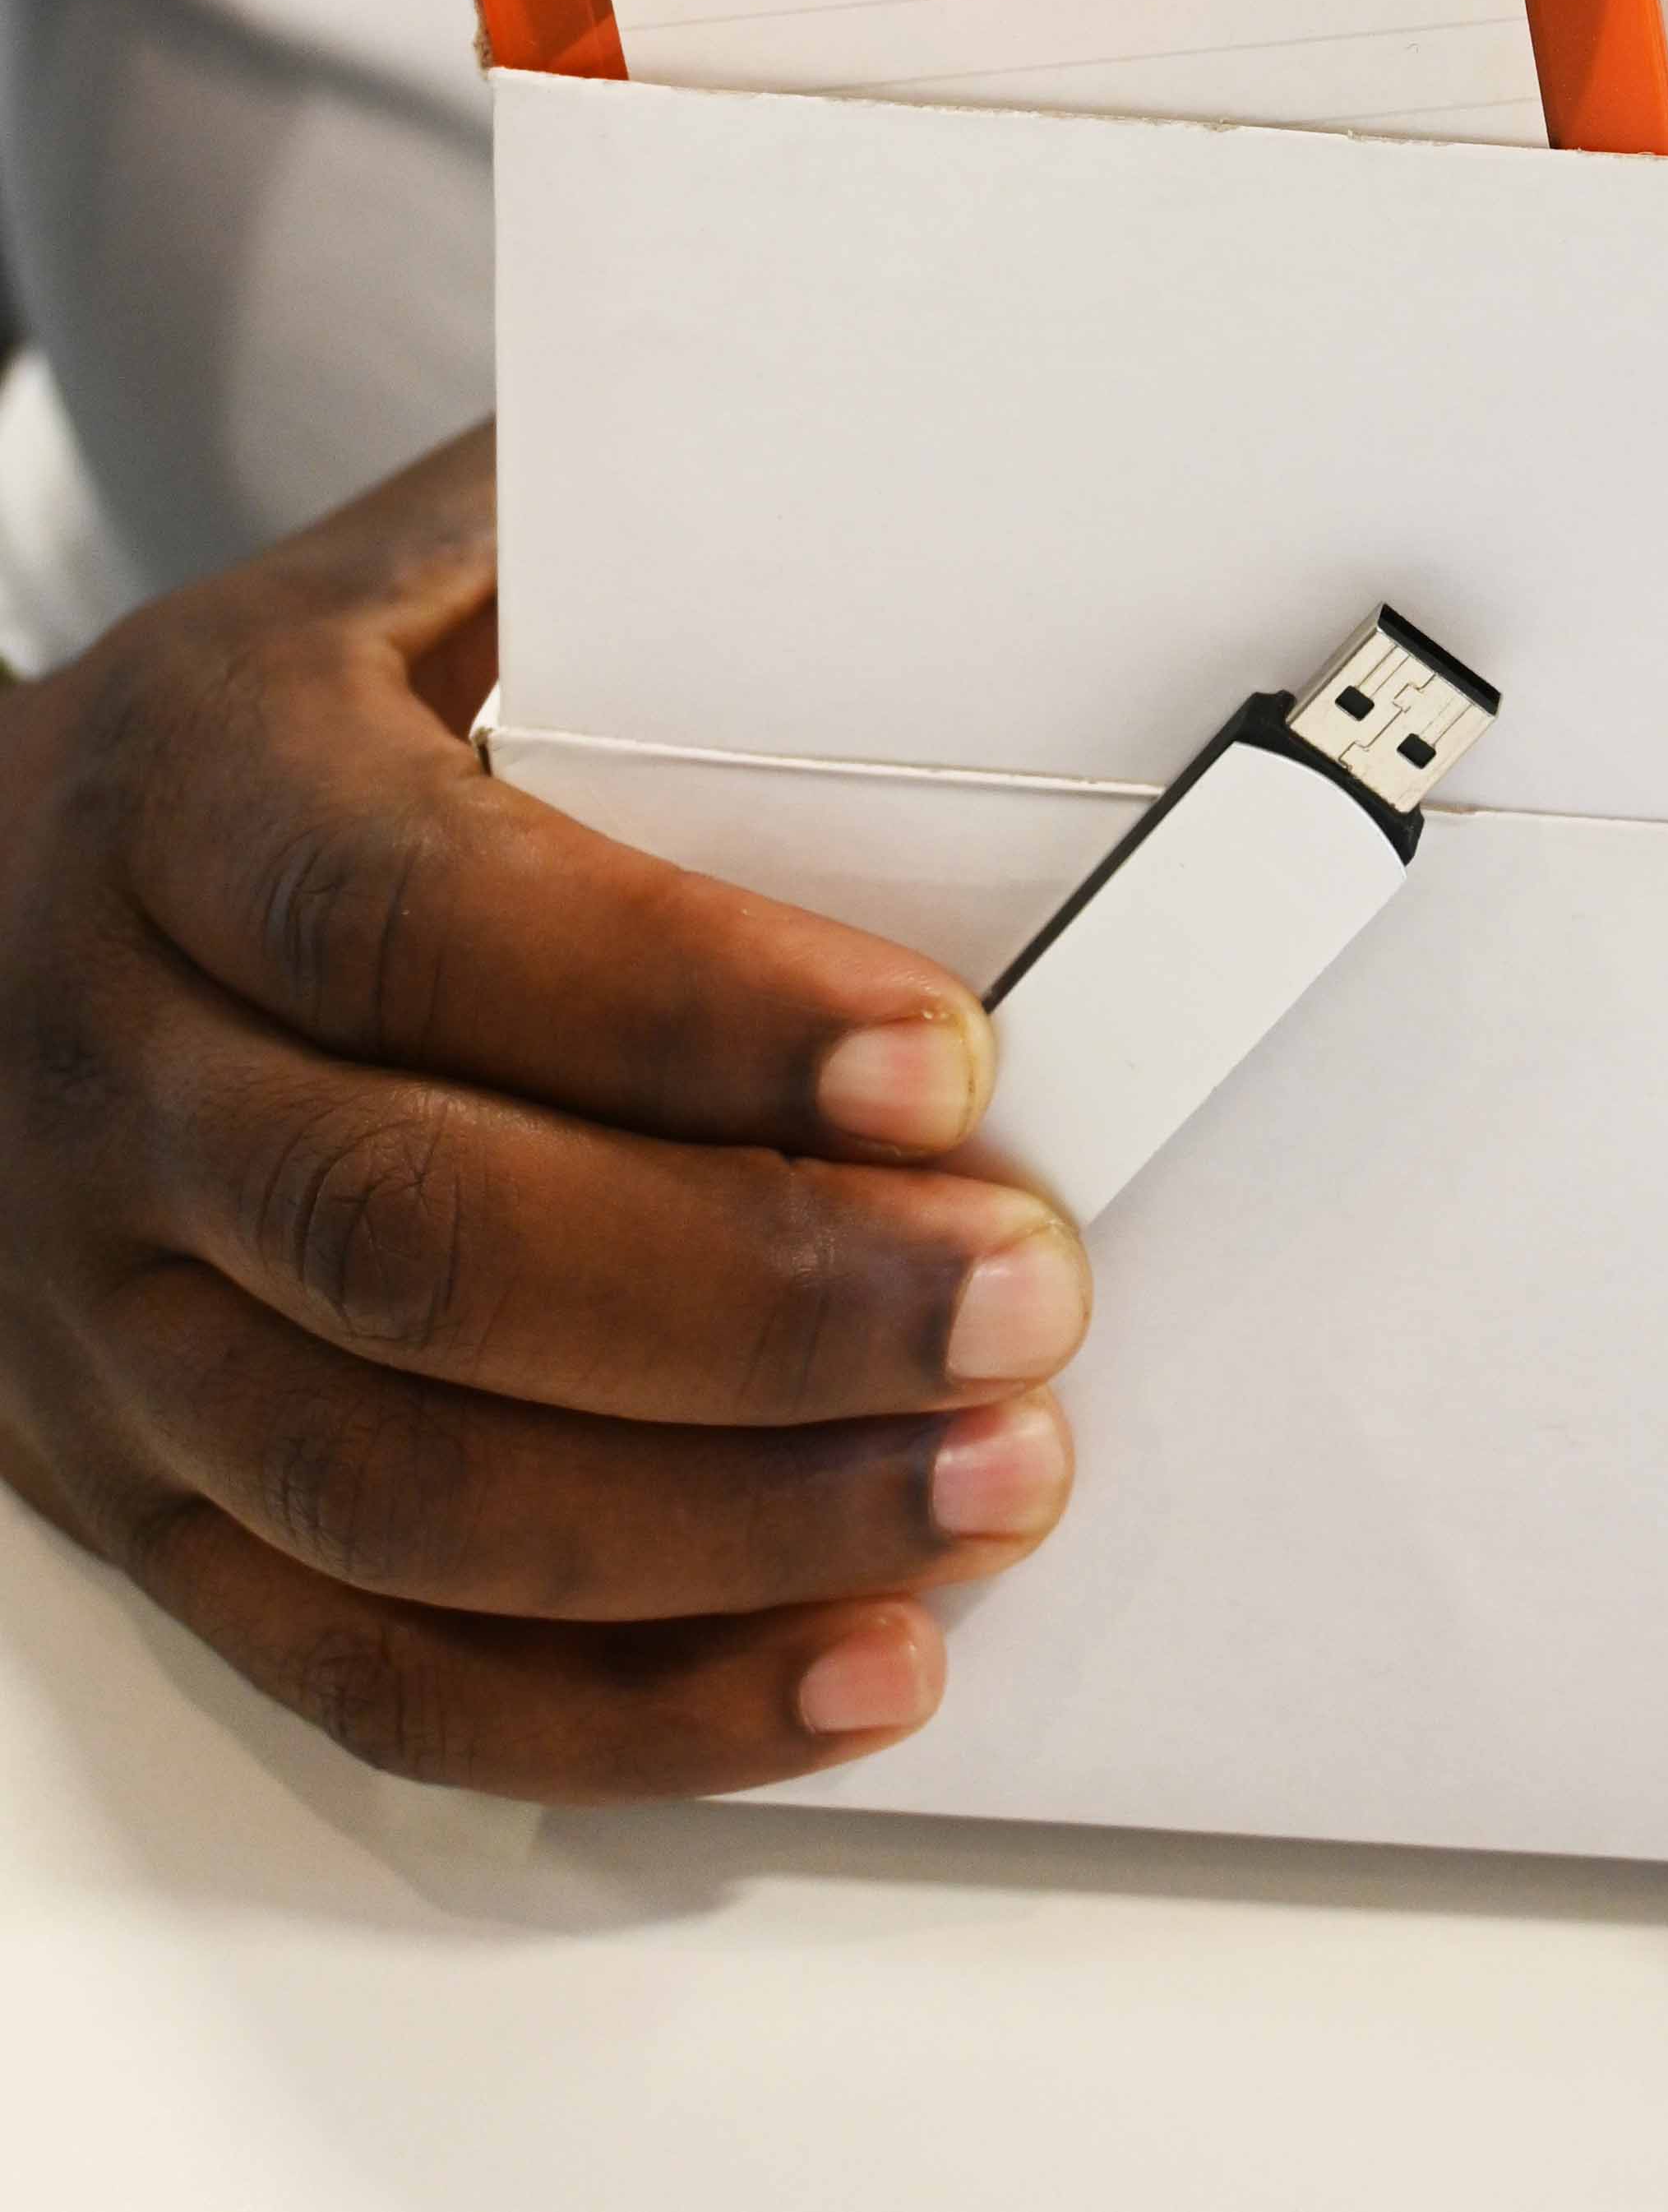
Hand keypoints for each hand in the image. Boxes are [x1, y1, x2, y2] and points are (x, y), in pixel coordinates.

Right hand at [0, 430, 1089, 1798]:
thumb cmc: (291, 730)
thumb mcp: (413, 578)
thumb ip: (631, 554)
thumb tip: (951, 511)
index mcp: (188, 796)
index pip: (412, 921)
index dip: (682, 1005)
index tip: (940, 1059)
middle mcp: (109, 1070)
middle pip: (410, 1233)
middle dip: (754, 1297)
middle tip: (1022, 1297)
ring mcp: (99, 1321)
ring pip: (393, 1484)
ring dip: (724, 1524)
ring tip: (990, 1487)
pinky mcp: (137, 1505)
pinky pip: (362, 1659)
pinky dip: (619, 1703)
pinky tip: (844, 1671)